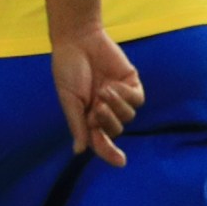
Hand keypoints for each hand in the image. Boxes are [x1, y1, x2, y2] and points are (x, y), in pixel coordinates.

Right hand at [52, 26, 142, 165]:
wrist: (78, 42)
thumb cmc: (68, 70)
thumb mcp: (69, 100)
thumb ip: (77, 125)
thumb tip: (80, 152)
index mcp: (87, 116)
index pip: (101, 141)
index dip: (110, 153)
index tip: (121, 163)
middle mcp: (105, 109)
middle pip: (116, 130)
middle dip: (107, 121)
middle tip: (96, 107)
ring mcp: (120, 97)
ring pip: (129, 116)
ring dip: (117, 106)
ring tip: (103, 90)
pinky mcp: (131, 83)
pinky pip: (138, 99)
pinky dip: (127, 95)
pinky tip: (115, 85)